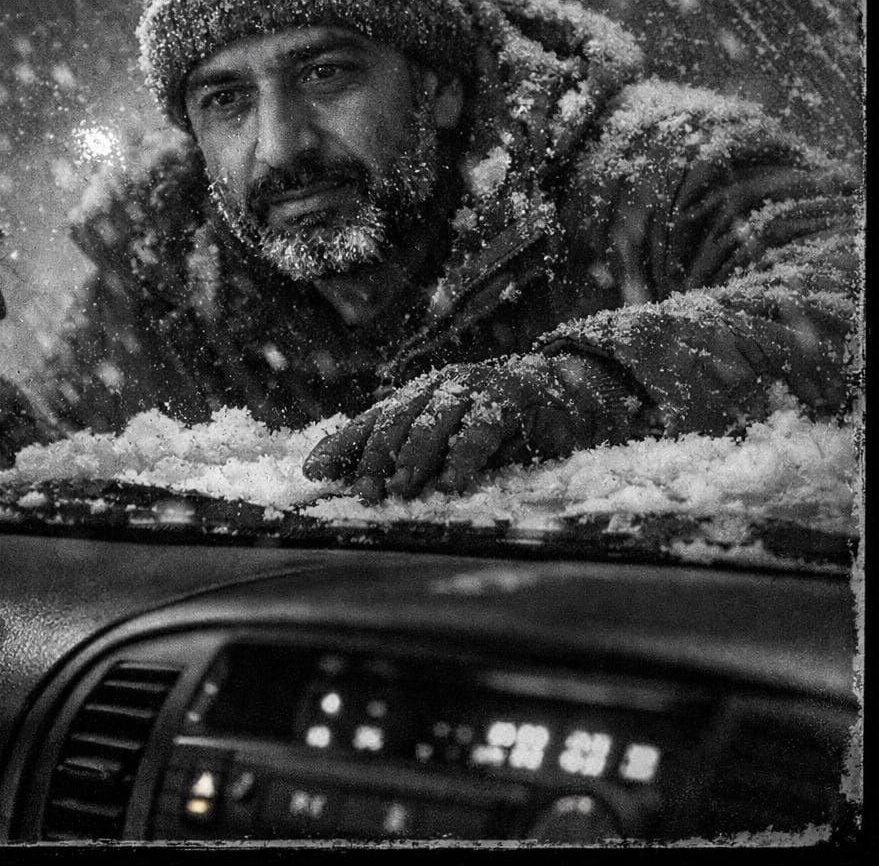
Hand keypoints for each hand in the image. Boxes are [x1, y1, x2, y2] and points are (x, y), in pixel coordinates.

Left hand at [302, 352, 643, 501]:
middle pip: (396, 419)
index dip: (341, 446)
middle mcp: (441, 386)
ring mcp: (474, 390)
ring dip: (414, 457)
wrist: (565, 391)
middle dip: (376, 457)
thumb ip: (412, 454)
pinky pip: (481, 430)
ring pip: (434, 420)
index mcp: (419, 395)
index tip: (313, 473)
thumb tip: (358, 483)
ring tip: (400, 489)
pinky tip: (452, 485)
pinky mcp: (509, 403)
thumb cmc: (497, 422)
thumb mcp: (451, 436)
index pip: (370, 419)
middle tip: (364, 490)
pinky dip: (464, 458)